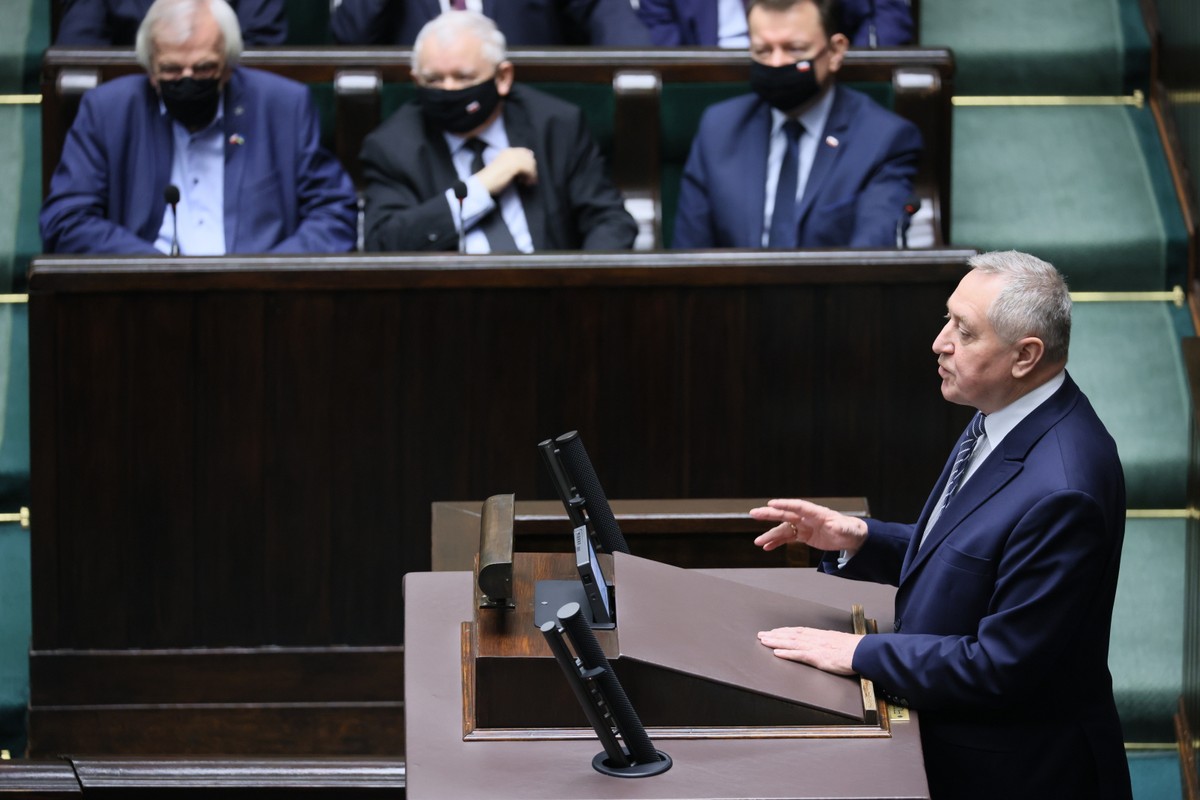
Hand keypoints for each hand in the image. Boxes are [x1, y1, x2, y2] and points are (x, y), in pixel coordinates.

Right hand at [475, 147, 537, 194]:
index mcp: (507, 151)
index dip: (529, 162)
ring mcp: (513, 158)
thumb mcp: (505, 167)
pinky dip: (530, 177)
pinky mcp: (515, 165)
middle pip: (529, 158)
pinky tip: (525, 183)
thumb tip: (529, 163)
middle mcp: (511, 152)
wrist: (484, 183)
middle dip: (532, 169)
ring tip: (527, 182)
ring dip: (531, 174)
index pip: (525, 152)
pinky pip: (529, 170)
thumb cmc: (492, 178)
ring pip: (530, 164)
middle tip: (529, 179)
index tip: (528, 172)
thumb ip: (514, 163)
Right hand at [749, 498, 867, 553]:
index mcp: (817, 513)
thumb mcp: (848, 529)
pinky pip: (787, 538)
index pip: (799, 506)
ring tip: (758, 542)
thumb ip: (841, 527)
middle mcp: (807, 518)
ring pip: (783, 529)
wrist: (850, 537)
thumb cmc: (850, 529)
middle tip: (754, 513)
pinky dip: (776, 542)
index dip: (785, 504)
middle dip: (769, 514)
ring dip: (770, 535)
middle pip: (785, 514)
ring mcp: (803, 526)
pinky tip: (767, 547)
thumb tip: (837, 527)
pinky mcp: (802, 535)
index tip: (771, 503)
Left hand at [757, 626, 862, 674]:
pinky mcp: (818, 657)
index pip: (799, 631)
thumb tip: (827, 646)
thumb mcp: (841, 642)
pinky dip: (787, 653)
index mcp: (821, 635)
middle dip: (775, 634)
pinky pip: (799, 654)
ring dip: (776, 641)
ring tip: (764, 641)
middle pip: (791, 635)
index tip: (775, 631)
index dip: (785, 631)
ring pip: (791, 642)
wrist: (864, 652)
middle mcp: (816, 639)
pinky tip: (777, 652)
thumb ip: (830, 643)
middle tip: (762, 635)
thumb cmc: (856, 649)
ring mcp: (816, 647)